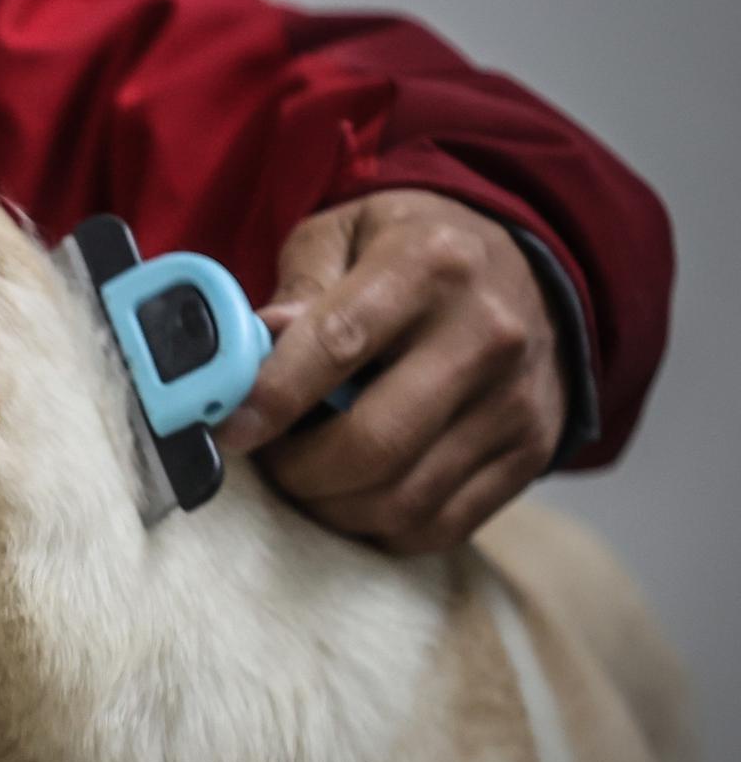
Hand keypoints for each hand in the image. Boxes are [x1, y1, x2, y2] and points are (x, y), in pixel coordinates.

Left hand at [215, 190, 566, 553]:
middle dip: (297, 470)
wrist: (530, 272)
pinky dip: (377, 527)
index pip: (339, 345)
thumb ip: (297, 289)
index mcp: (431, 265)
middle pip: (373, 443)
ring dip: (330, 505)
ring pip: (402, 500)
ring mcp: (514, 403)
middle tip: (267, 457)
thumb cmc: (412, 252)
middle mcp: (486, 335)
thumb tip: (250, 349)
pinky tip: (352, 494)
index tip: (230, 429)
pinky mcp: (530, 454)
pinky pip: (438, 526)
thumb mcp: (346, 234)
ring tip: (304, 474)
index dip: (272, 398)